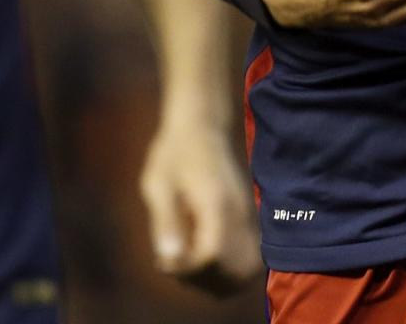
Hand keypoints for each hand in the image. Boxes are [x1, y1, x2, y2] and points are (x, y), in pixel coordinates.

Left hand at [138, 116, 261, 294]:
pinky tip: (202, 255)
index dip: (188, 268)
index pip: (212, 255)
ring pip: (246, 271)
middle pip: (235, 272)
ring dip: (218, 279)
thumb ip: (164, 222)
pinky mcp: (248, 220)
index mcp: (216, 204)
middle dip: (204, 279)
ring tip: (190, 262)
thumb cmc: (173, 153)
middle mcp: (239, 215)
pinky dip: (228, 269)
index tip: (165, 258)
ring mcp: (247, 218)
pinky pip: (248, 260)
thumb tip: (168, 260)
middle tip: (177, 262)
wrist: (203, 126)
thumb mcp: (158, 184)